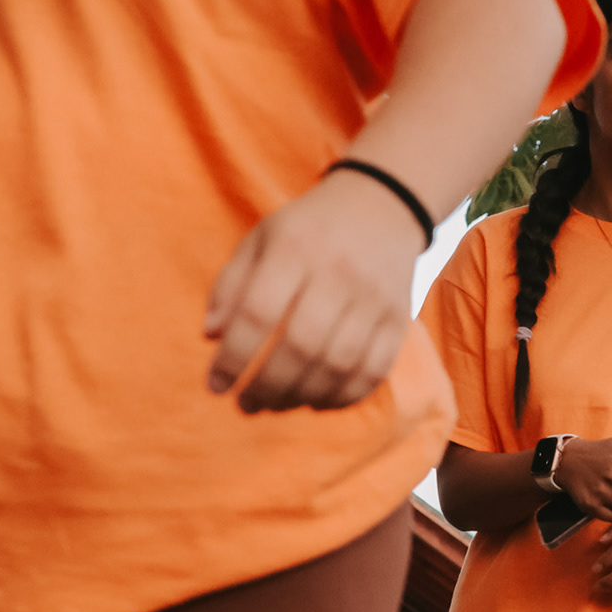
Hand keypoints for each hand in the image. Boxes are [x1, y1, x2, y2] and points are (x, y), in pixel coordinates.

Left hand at [204, 172, 421, 412]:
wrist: (383, 206)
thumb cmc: (309, 228)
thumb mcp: (261, 239)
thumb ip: (231, 284)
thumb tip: (211, 335)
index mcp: (295, 249)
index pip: (258, 313)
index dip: (233, 357)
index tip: (216, 385)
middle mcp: (339, 273)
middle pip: (302, 346)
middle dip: (268, 386)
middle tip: (247, 405)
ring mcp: (375, 297)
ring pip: (339, 364)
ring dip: (303, 396)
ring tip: (277, 404)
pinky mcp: (399, 317)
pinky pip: (375, 370)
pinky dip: (345, 396)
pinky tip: (319, 401)